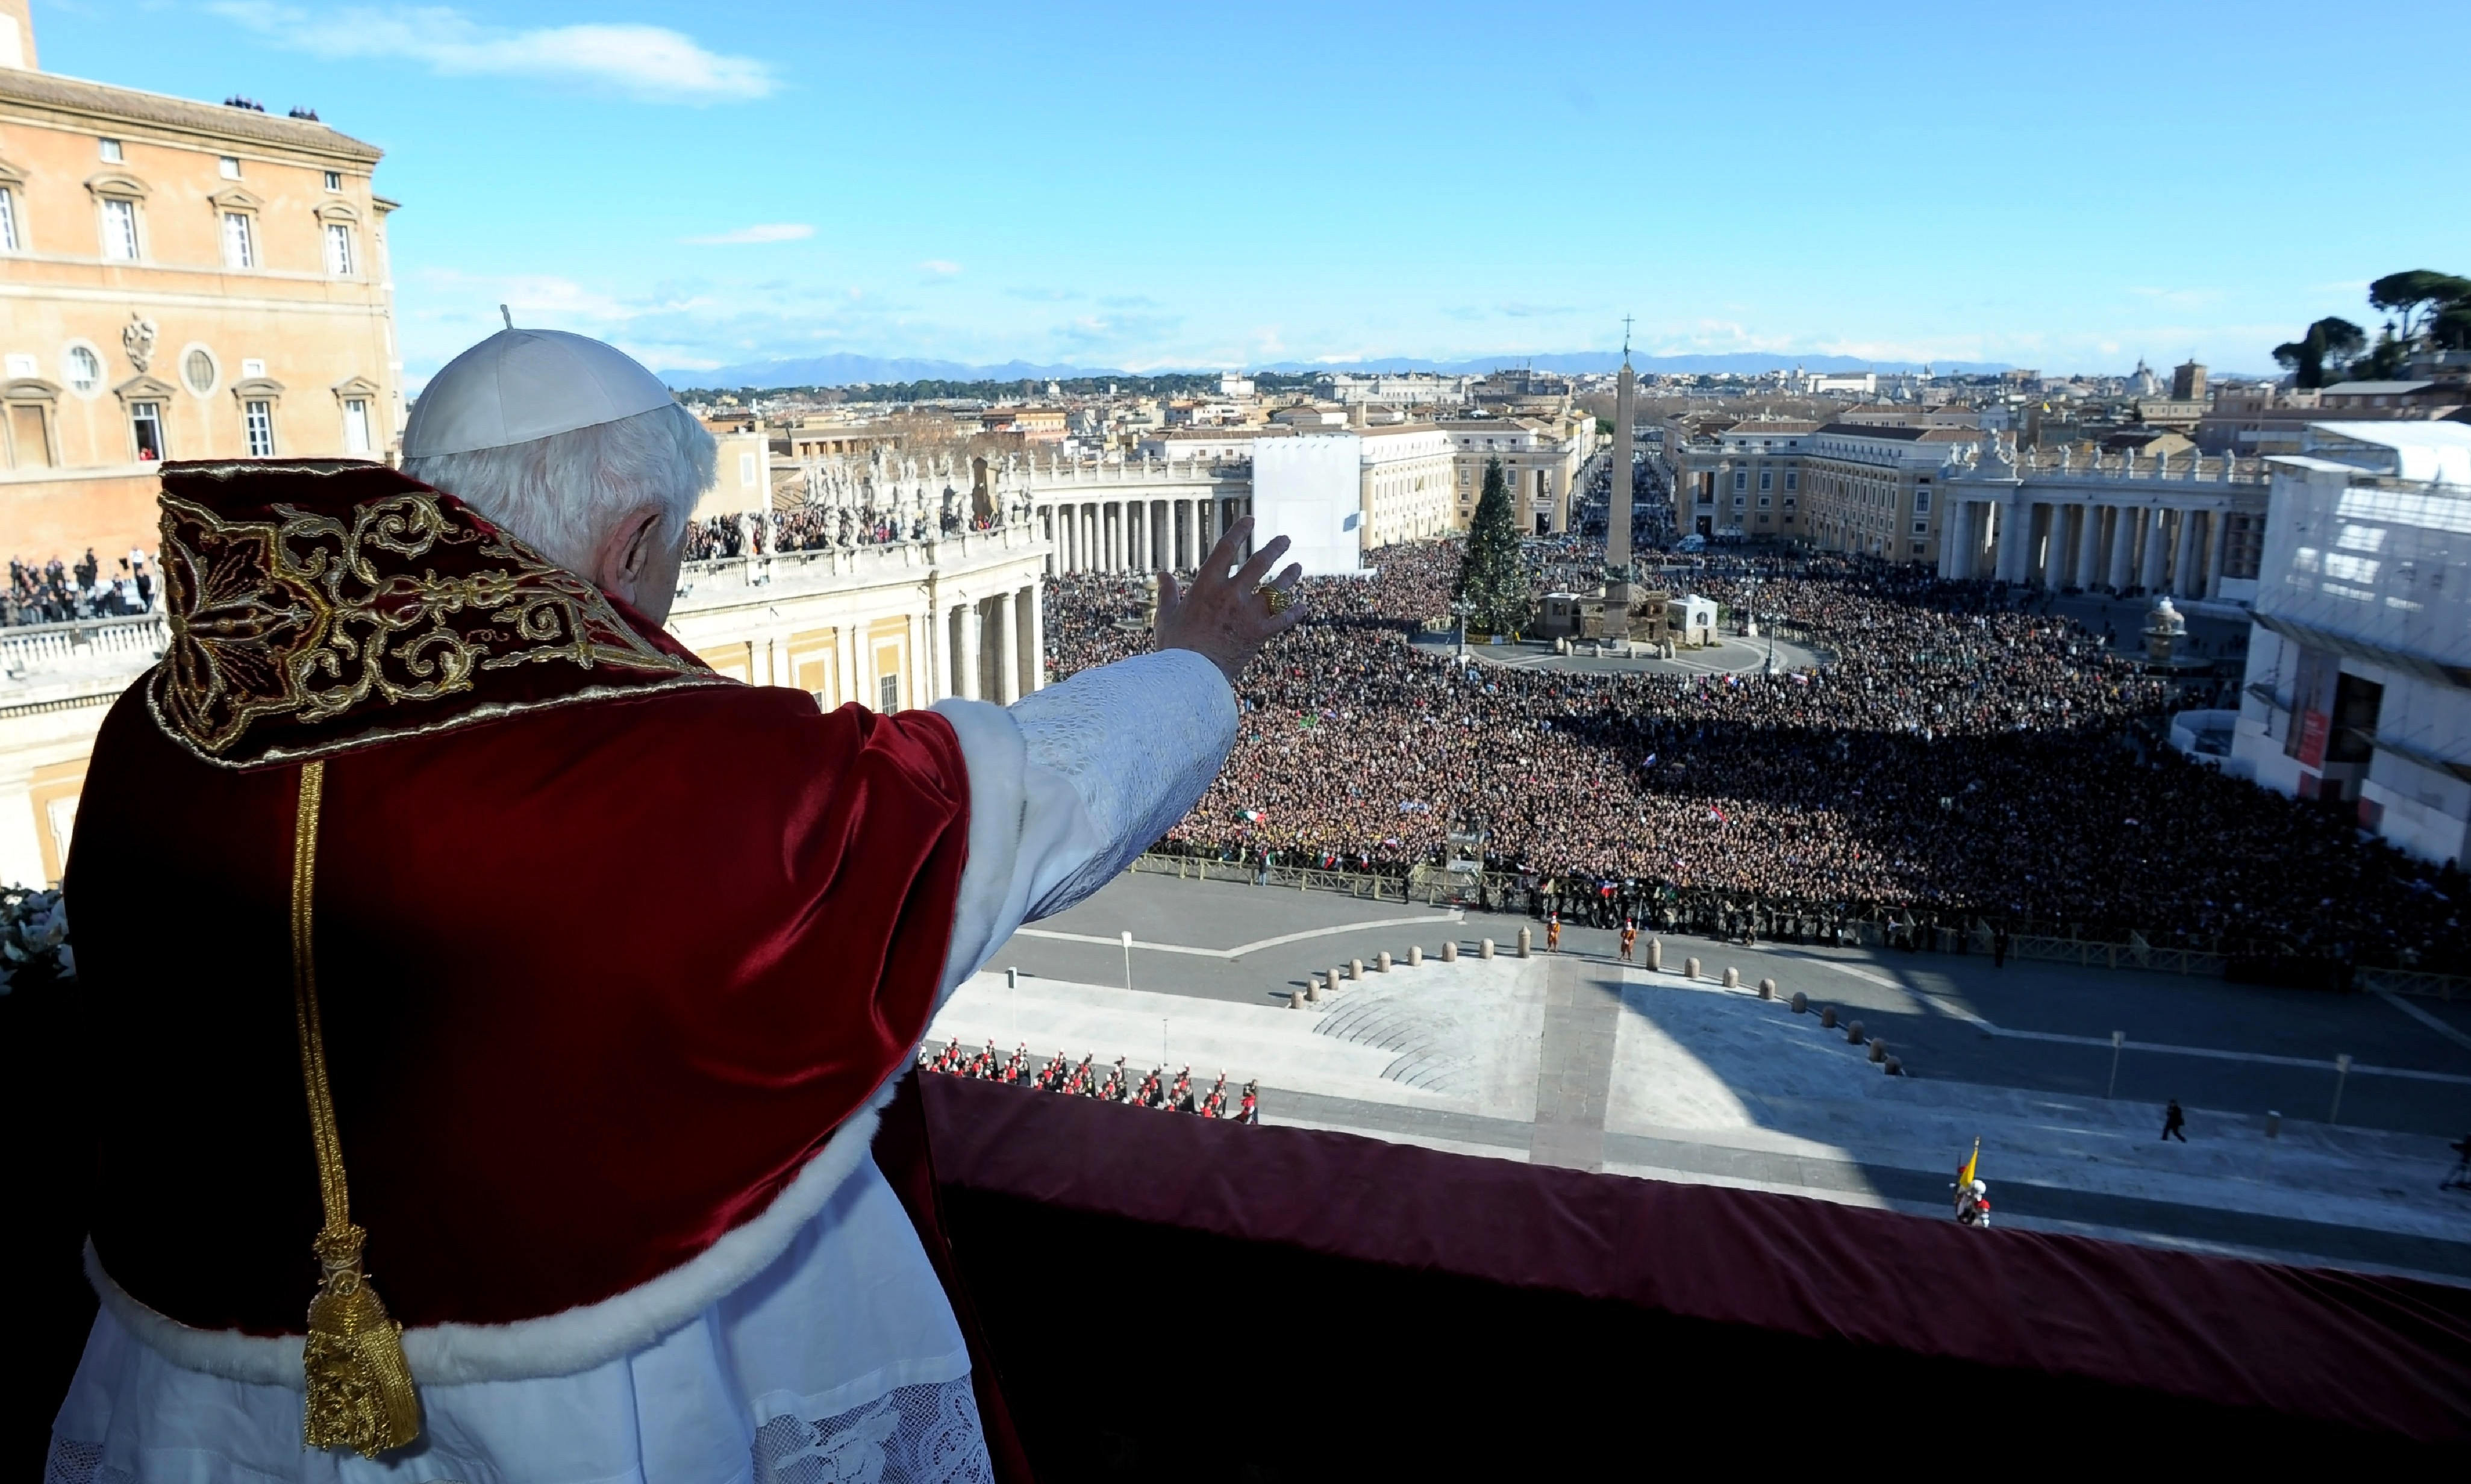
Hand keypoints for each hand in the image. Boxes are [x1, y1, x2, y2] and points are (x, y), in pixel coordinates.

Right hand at [1154, 516, 1303, 683]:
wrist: (1191, 676)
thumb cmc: (1175, 648)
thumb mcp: (1166, 616)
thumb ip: (1167, 593)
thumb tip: (1162, 574)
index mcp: (1207, 586)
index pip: (1226, 549)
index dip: (1239, 532)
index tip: (1250, 520)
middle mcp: (1231, 594)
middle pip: (1259, 563)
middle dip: (1275, 548)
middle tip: (1285, 540)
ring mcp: (1247, 613)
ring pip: (1276, 588)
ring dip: (1289, 576)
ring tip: (1297, 566)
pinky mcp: (1259, 633)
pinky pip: (1283, 619)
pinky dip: (1294, 612)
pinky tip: (1303, 606)